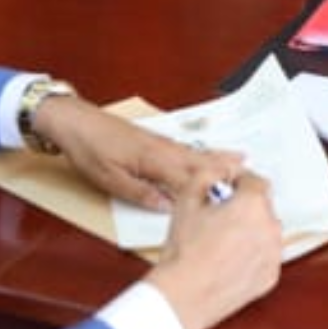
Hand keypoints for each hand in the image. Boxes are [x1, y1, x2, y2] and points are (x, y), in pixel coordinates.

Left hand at [34, 92, 242, 210]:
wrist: (73, 121)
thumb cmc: (88, 149)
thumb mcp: (109, 179)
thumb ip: (139, 193)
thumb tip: (166, 207)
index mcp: (154, 160)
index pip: (191, 178)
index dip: (215, 188)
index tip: (236, 196)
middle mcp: (161, 148)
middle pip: (201, 160)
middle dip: (226, 168)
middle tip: (254, 175)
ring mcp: (158, 142)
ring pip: (195, 152)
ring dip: (219, 157)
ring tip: (241, 159)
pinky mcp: (152, 140)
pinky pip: (185, 147)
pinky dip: (202, 151)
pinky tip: (207, 153)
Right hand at [145, 171, 281, 328]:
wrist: (184, 295)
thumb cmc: (185, 253)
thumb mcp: (186, 200)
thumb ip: (206, 174)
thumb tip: (218, 170)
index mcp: (253, 205)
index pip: (255, 180)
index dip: (239, 181)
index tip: (228, 187)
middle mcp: (270, 228)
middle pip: (262, 206)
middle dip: (244, 207)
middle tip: (219, 216)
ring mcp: (273, 254)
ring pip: (266, 231)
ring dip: (250, 230)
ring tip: (222, 240)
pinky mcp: (270, 276)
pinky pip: (265, 256)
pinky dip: (253, 255)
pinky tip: (229, 259)